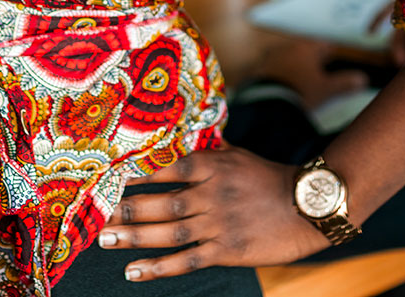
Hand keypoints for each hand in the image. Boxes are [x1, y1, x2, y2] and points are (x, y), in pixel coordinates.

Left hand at [99, 147, 328, 280]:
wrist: (309, 206)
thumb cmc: (271, 178)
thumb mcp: (239, 155)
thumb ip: (209, 148)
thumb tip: (183, 132)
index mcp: (214, 165)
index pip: (167, 166)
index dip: (136, 172)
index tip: (107, 175)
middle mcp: (212, 194)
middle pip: (161, 202)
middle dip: (126, 209)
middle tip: (95, 214)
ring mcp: (218, 223)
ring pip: (168, 232)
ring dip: (133, 237)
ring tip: (104, 239)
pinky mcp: (227, 249)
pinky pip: (186, 260)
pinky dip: (158, 268)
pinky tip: (134, 271)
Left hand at [250, 36, 370, 110]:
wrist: (267, 103)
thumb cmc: (300, 92)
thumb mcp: (326, 90)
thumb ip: (344, 83)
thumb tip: (362, 79)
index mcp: (307, 48)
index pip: (323, 44)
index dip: (331, 52)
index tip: (335, 57)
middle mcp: (289, 48)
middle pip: (305, 50)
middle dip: (313, 58)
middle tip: (320, 69)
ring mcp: (272, 57)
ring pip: (289, 57)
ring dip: (296, 65)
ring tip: (301, 78)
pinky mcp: (260, 69)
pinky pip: (274, 68)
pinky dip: (281, 74)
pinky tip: (284, 84)